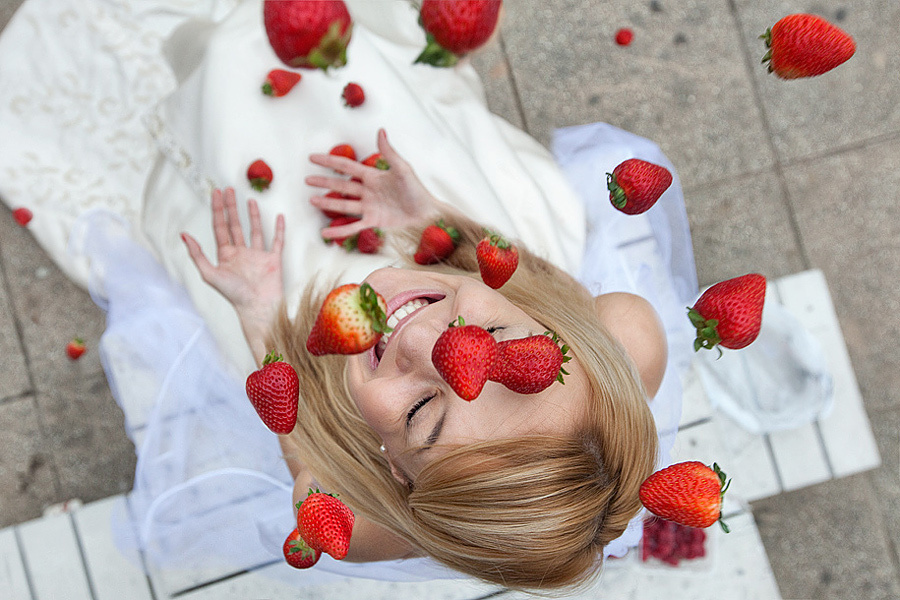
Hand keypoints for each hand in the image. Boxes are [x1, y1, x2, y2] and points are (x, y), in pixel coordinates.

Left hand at [182, 187, 284, 363]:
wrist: (258, 307)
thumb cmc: (234, 294)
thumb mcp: (209, 274)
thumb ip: (197, 254)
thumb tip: (183, 234)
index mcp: (226, 256)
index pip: (220, 227)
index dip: (217, 210)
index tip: (215, 193)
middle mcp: (241, 253)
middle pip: (234, 225)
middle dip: (231, 207)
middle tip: (229, 189)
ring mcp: (257, 256)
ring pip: (254, 230)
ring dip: (252, 215)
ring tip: (249, 199)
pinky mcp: (273, 259)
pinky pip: (277, 241)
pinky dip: (279, 229)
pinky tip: (279, 217)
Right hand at [306, 129, 442, 241]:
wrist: (427, 214)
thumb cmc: (417, 191)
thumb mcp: (403, 169)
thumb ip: (389, 152)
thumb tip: (380, 131)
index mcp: (374, 177)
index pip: (346, 167)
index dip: (330, 162)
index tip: (313, 158)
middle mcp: (368, 192)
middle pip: (341, 186)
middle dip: (324, 182)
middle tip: (307, 179)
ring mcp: (369, 208)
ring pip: (344, 205)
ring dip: (328, 203)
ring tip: (312, 200)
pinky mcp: (373, 222)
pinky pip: (353, 226)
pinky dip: (339, 230)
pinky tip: (326, 232)